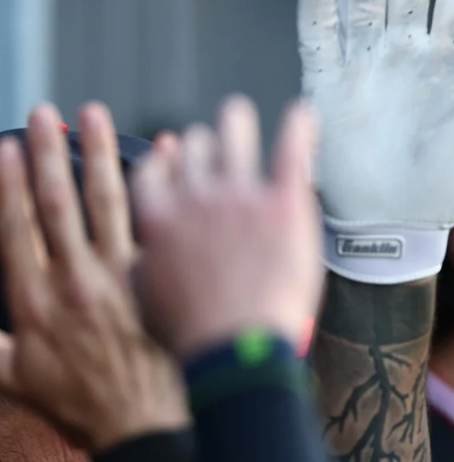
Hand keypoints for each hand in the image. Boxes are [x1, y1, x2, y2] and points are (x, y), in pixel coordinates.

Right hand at [0, 103, 187, 451]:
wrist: (146, 427)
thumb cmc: (84, 406)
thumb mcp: (15, 378)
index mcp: (34, 299)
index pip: (15, 226)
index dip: (7, 184)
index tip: (6, 146)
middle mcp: (75, 280)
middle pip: (57, 202)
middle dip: (47, 152)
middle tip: (46, 114)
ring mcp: (121, 278)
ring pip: (109, 202)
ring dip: (99, 154)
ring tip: (92, 117)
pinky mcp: (161, 281)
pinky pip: (159, 221)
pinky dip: (161, 184)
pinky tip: (165, 153)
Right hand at [130, 97, 323, 357]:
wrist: (236, 348)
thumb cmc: (194, 336)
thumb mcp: (146, 300)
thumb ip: (145, 266)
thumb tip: (144, 259)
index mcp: (158, 220)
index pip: (154, 172)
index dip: (163, 161)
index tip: (168, 153)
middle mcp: (195, 198)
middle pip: (194, 151)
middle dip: (201, 146)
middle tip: (209, 143)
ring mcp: (241, 196)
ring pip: (234, 138)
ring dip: (236, 123)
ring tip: (238, 114)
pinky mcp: (285, 202)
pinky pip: (291, 150)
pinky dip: (297, 127)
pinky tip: (302, 113)